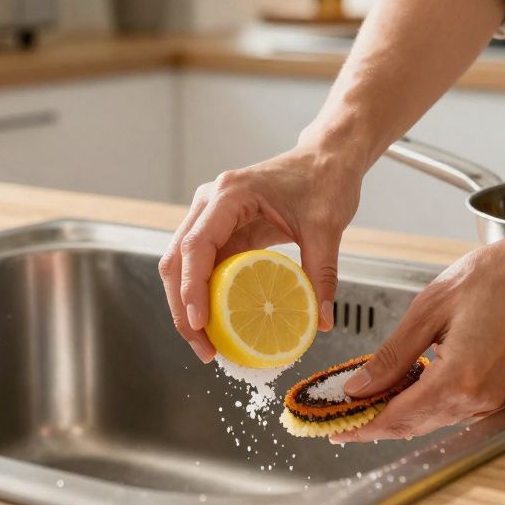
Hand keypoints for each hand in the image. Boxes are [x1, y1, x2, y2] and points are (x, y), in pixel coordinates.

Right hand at [159, 144, 363, 362]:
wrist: (326, 158)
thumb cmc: (324, 179)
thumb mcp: (326, 227)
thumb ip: (322, 273)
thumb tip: (323, 320)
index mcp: (230, 194)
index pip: (197, 245)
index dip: (192, 287)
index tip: (200, 323)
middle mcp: (210, 203)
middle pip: (177, 259)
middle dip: (182, 307)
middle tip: (203, 347)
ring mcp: (211, 216)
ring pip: (182, 265)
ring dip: (187, 305)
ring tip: (206, 344)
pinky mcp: (221, 230)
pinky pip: (203, 266)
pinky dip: (205, 296)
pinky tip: (218, 324)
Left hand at [330, 233, 504, 442]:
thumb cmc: (494, 277)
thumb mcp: (428, 310)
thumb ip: (392, 356)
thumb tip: (360, 386)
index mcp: (459, 380)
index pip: (398, 418)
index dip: (363, 427)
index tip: (335, 430)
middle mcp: (480, 400)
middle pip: (415, 425)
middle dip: (376, 421)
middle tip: (343, 412)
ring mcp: (495, 400)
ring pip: (434, 419)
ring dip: (401, 412)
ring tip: (368, 395)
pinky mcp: (503, 393)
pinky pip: (455, 409)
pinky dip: (426, 403)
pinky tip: (407, 385)